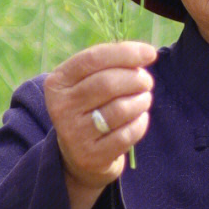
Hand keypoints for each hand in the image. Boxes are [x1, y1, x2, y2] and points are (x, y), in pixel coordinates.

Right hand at [44, 41, 156, 208]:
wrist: (80, 153)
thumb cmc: (91, 106)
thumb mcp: (89, 82)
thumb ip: (111, 64)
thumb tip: (146, 54)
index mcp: (58, 82)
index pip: (94, 59)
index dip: (126, 53)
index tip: (150, 53)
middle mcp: (61, 107)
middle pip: (108, 83)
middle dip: (136, 79)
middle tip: (146, 82)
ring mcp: (73, 133)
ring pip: (120, 109)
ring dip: (141, 101)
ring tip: (144, 99)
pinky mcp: (90, 156)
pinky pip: (126, 134)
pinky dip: (140, 123)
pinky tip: (140, 118)